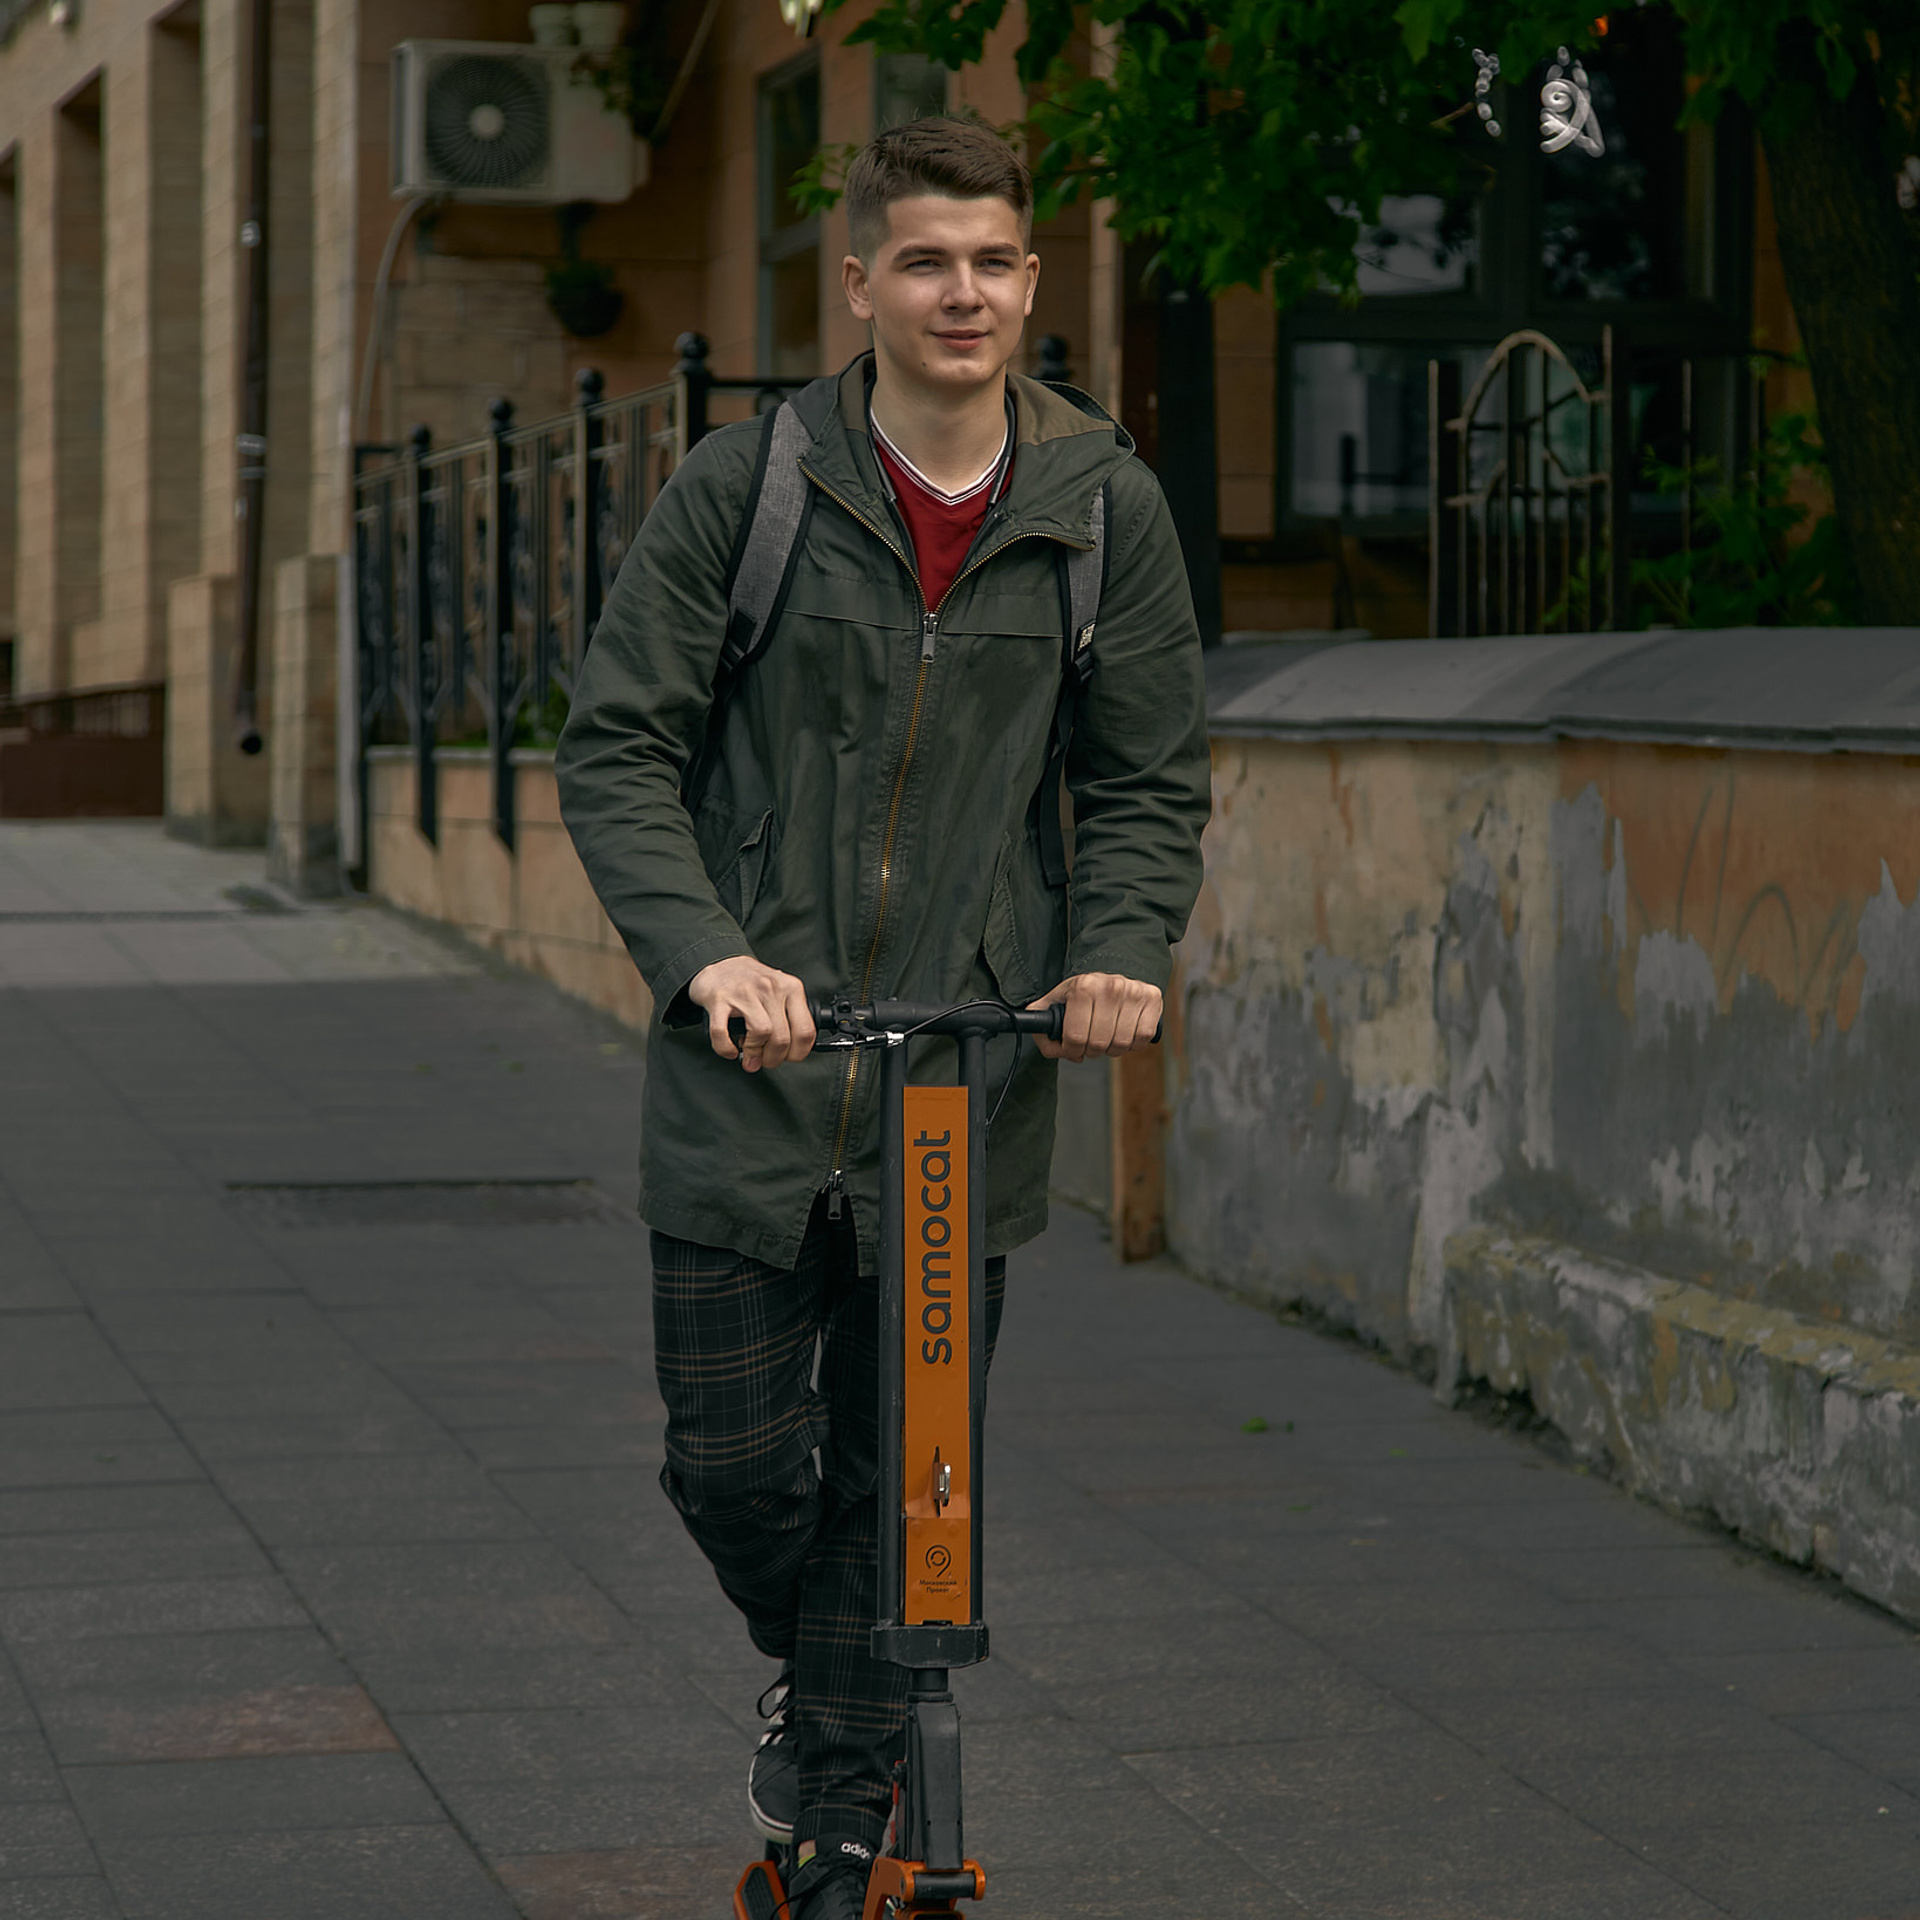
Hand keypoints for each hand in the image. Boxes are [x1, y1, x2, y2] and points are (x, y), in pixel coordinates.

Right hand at [688, 957, 815, 1071]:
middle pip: (783, 1037)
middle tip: (765, 1061)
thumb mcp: (779, 990)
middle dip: (774, 1059)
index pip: (805, 1030)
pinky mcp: (719, 999)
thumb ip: (788, 1017)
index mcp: (790, 988)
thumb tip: (791, 1052)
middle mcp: (769, 988)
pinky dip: (725, 1048)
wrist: (719, 962)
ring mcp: (744, 993)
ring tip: (750, 1058)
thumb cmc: (751, 981)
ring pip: (761, 1033)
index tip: (789, 1058)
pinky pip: (722, 1032)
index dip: (798, 1053)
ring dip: (755, 1054)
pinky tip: (730, 1050)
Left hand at [1028, 973, 1161, 1061]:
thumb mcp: (1055, 1002)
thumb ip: (1041, 1024)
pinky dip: (1133, 1043)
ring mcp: (1134, 991)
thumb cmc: (1083, 993)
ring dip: (1112, 1049)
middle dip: (1091, 1051)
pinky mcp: (1152, 999)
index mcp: (1084, 986)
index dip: (1071, 1050)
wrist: (1112, 973)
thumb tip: (1054, 1046)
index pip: (1076, 1037)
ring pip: (1122, 1044)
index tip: (1072, 1046)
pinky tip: (1125, 1032)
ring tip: (1107, 1036)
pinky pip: (1142, 1038)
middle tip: (1090, 1042)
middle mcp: (1111, 986)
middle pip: (1099, 1044)